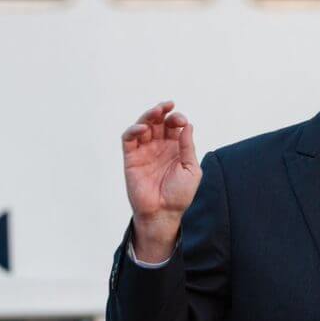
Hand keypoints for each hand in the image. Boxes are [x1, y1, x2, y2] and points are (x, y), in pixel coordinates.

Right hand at [121, 101, 200, 252]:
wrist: (163, 213)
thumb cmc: (179, 195)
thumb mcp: (191, 170)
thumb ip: (188, 147)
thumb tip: (188, 125)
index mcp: (175, 148)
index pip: (174, 126)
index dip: (177, 119)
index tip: (182, 121)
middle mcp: (159, 147)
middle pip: (158, 122)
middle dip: (163, 112)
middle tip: (167, 107)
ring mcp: (144, 151)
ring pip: (143, 126)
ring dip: (148, 116)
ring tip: (156, 112)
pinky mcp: (131, 158)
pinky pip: (128, 139)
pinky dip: (133, 130)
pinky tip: (142, 128)